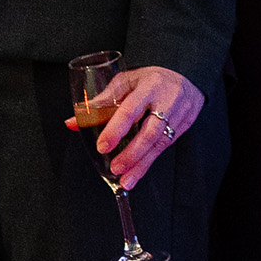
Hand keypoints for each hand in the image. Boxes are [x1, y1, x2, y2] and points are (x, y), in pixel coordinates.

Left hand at [70, 64, 202, 192]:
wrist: (186, 79)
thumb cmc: (150, 79)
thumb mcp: (127, 81)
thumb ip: (103, 101)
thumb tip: (73, 122)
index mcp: (149, 85)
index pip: (131, 109)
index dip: (116, 129)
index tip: (103, 147)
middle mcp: (167, 101)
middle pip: (149, 132)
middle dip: (131, 153)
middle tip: (115, 169)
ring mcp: (179, 115)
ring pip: (158, 144)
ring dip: (140, 165)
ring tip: (125, 181)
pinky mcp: (184, 127)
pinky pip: (164, 148)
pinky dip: (148, 162)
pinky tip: (137, 173)